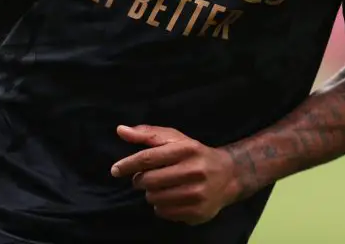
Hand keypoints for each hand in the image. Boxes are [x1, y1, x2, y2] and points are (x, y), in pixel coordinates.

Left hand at [110, 125, 239, 225]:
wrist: (228, 175)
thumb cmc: (195, 154)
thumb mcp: (175, 139)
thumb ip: (147, 134)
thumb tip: (120, 130)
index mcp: (187, 149)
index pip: (149, 158)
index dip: (128, 164)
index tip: (115, 170)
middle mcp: (194, 171)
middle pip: (149, 181)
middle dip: (141, 180)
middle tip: (146, 178)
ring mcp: (197, 194)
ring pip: (154, 198)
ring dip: (151, 193)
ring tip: (161, 187)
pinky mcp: (197, 212)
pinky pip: (164, 213)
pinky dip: (161, 206)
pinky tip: (171, 197)